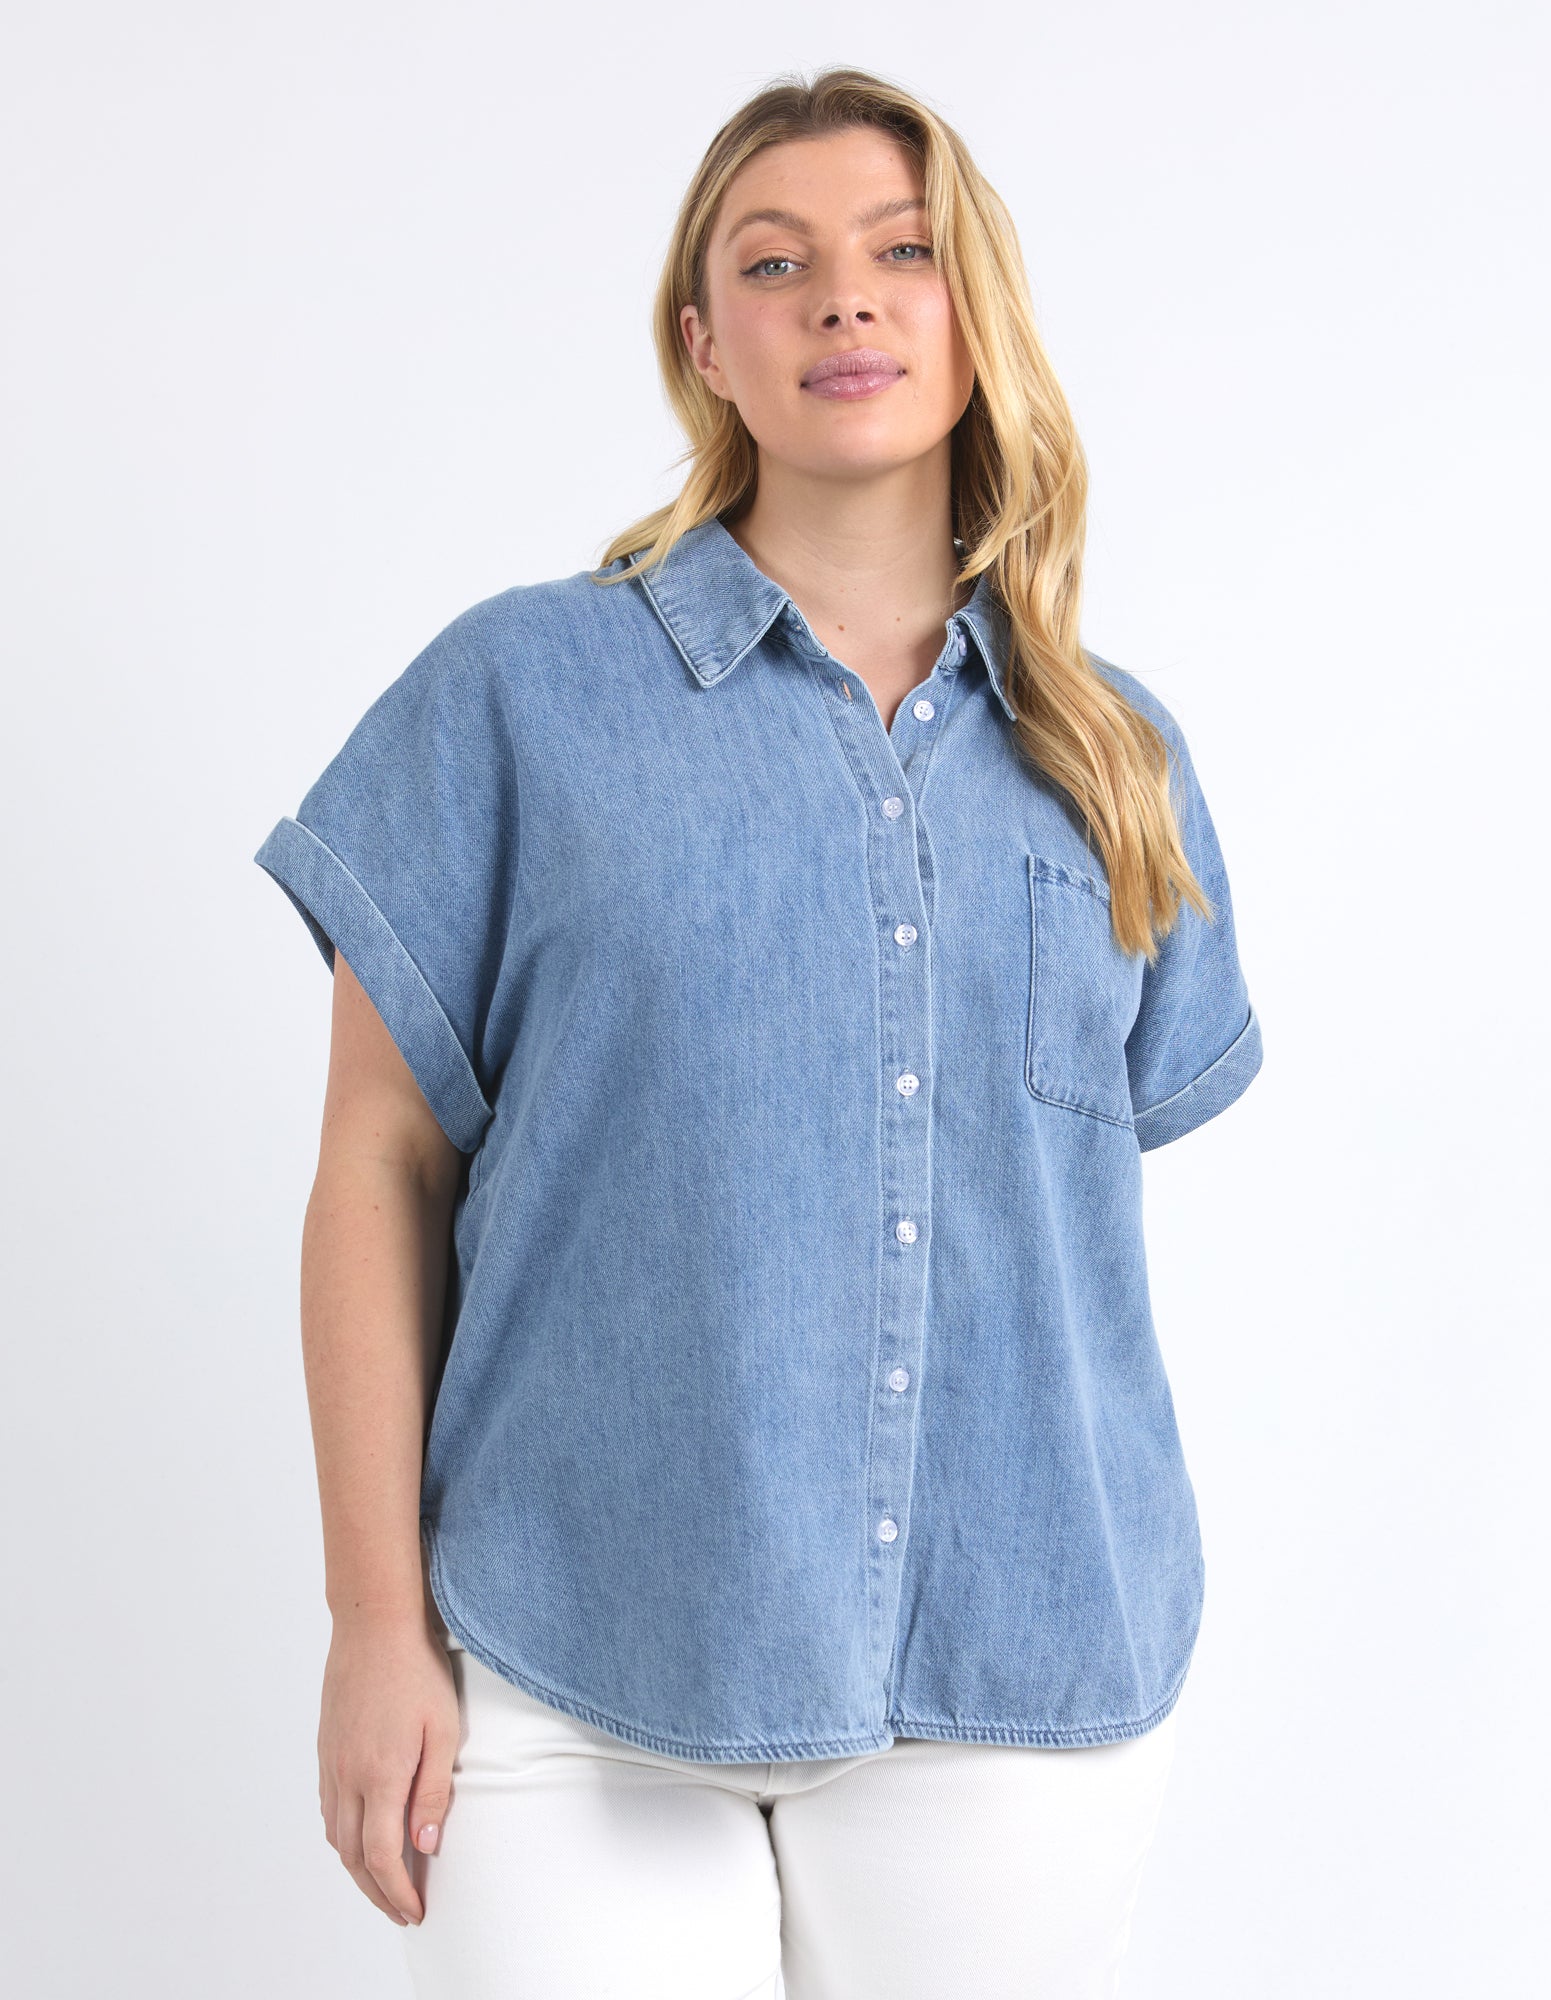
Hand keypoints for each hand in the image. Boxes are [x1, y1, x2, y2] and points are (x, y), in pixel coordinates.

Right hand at [318, 1611, 459, 1926]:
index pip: (381, 1857)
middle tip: (402, 1910)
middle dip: (377, 1892)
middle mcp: (347, 1777)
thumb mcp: (443, 1731)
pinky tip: (360, 1836)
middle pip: (353, 1857)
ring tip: (384, 1882)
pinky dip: (342, 1836)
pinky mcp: (325, 1749)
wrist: (374, 1625)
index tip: (415, 1910)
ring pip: (335, 1836)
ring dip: (356, 1868)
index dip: (398, 1892)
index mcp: (380, 1776)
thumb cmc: (417, 1671)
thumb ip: (433, 1793)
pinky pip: (328, 1809)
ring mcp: (331, 1763)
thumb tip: (425, 1846)